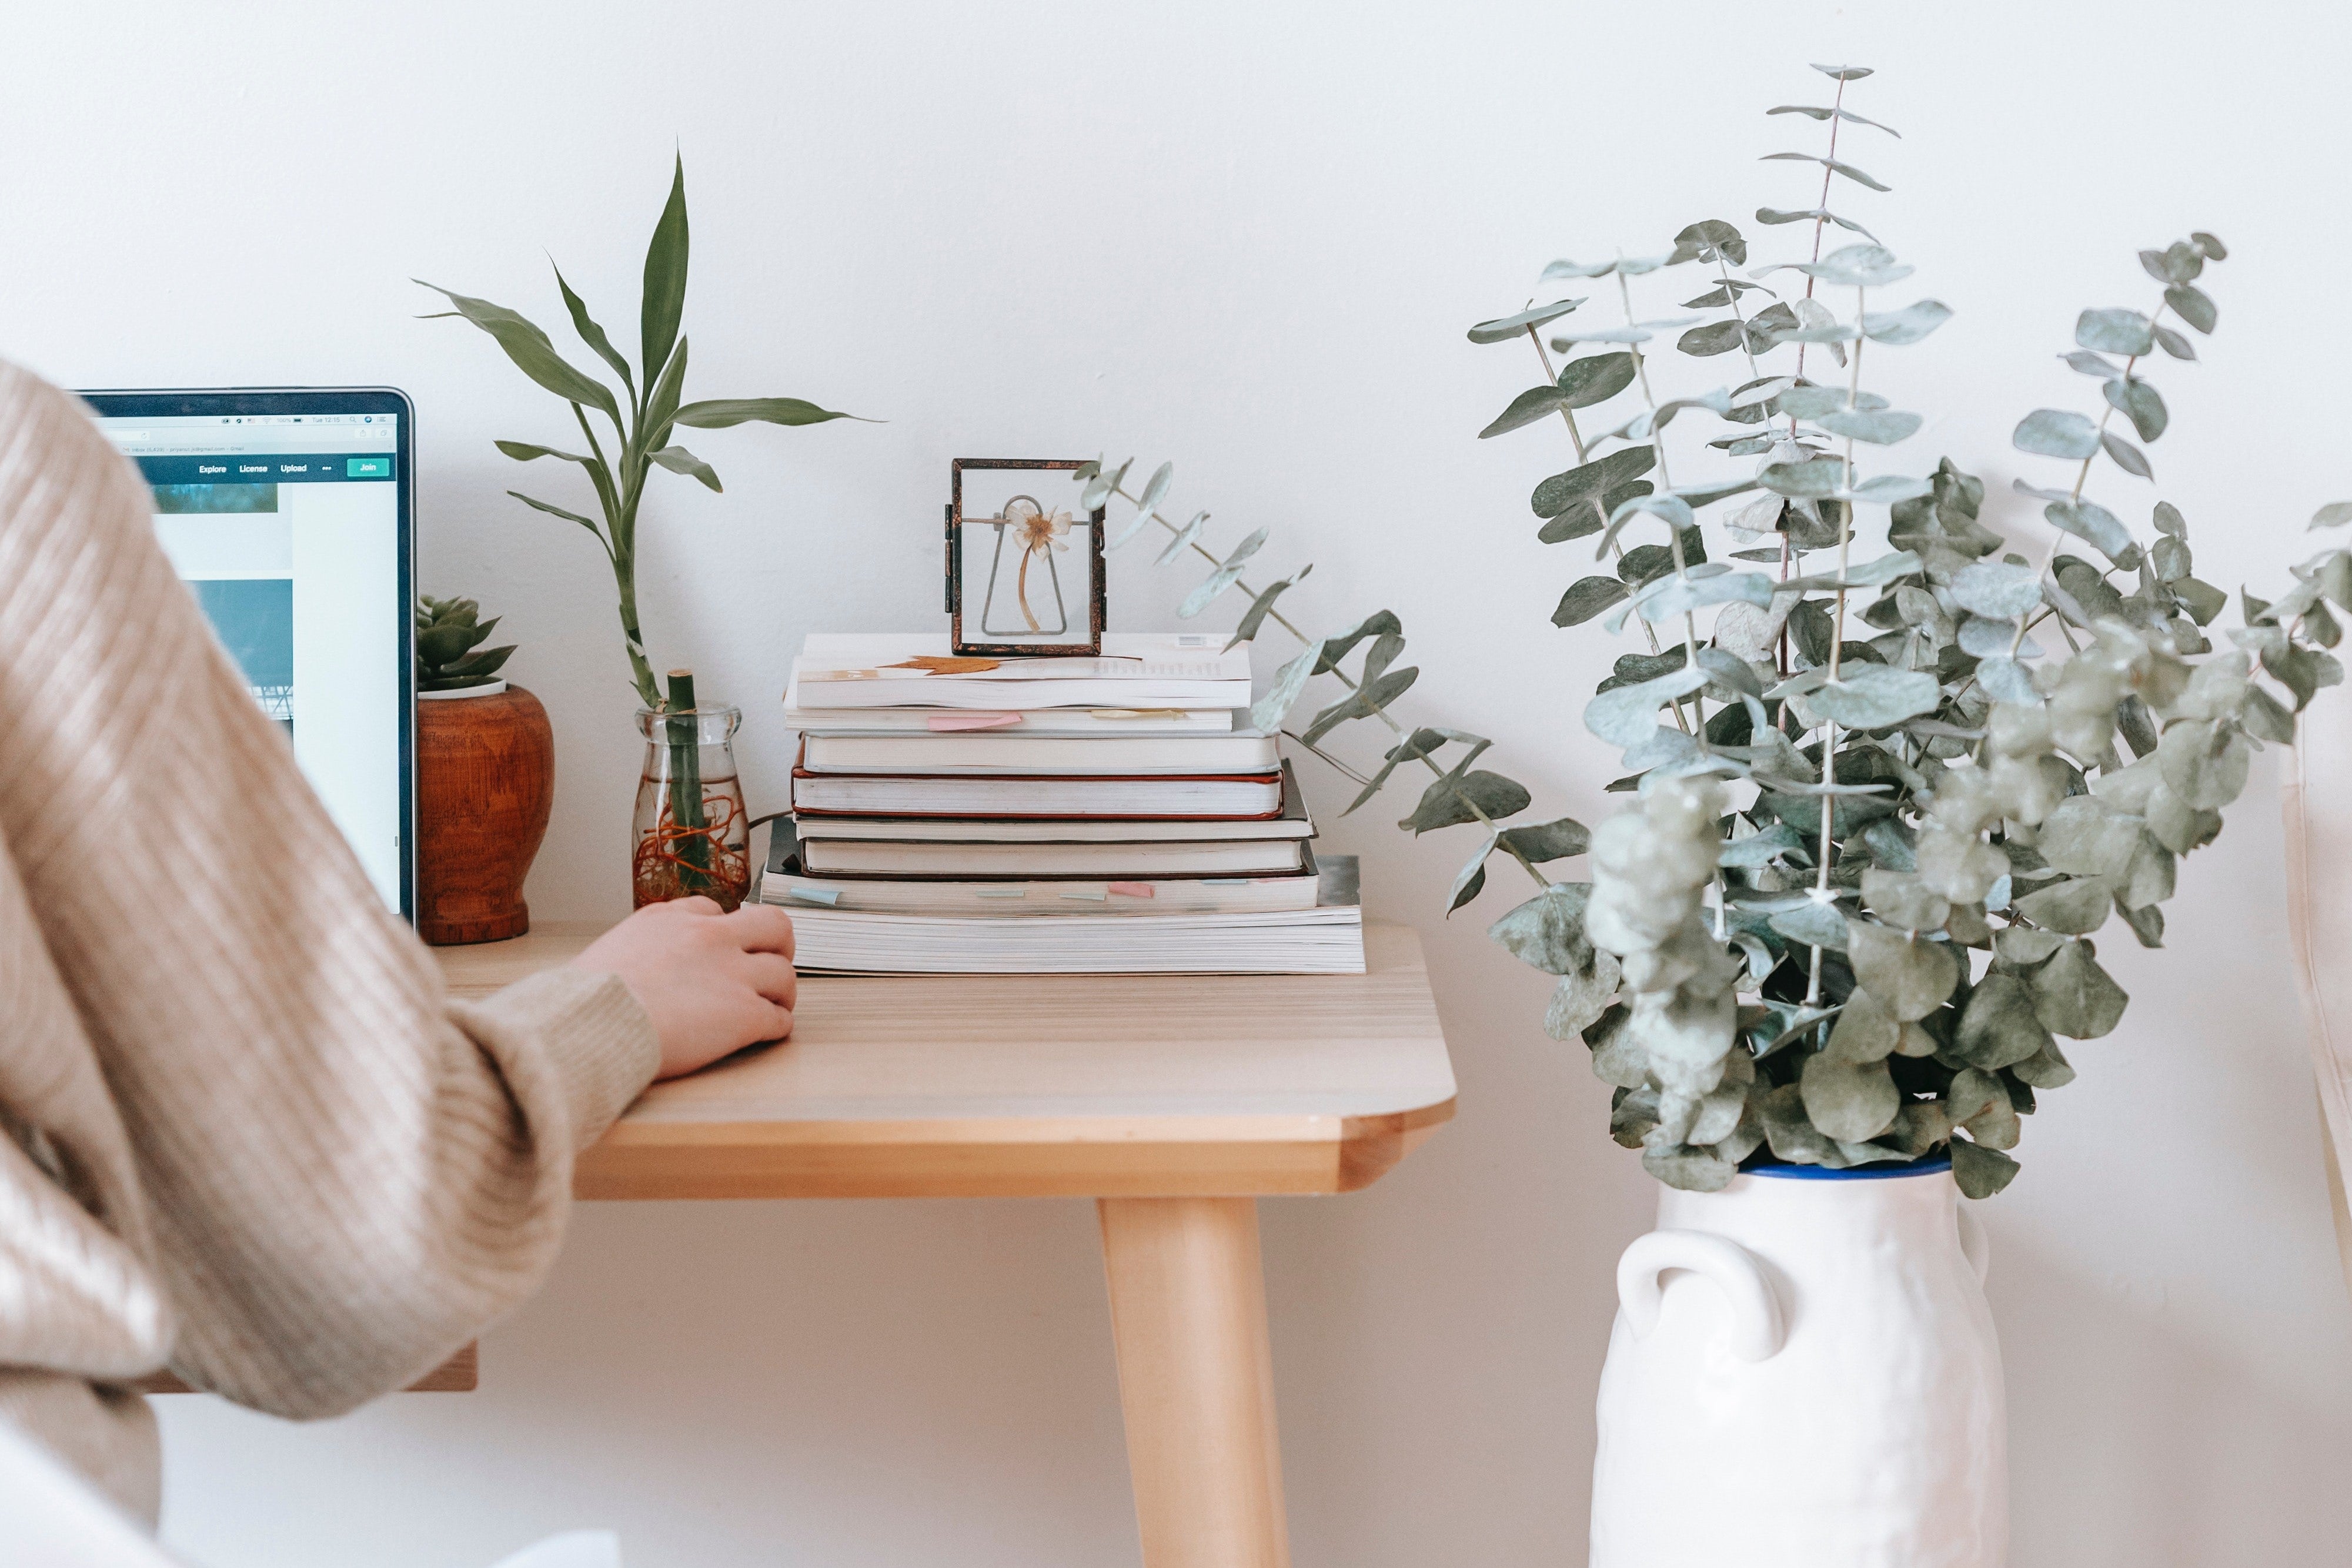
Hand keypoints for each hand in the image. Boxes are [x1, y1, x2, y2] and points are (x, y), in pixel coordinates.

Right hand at [569, 898, 796, 1078]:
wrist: (590, 1023)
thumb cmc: (584, 1000)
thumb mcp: (609, 952)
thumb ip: (640, 950)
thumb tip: (640, 969)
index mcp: (670, 920)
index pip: (714, 911)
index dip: (724, 931)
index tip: (723, 948)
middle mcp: (709, 938)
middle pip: (772, 925)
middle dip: (778, 945)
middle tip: (773, 962)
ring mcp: (732, 974)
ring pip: (784, 974)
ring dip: (781, 992)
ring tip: (773, 1006)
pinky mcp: (744, 1014)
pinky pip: (779, 1018)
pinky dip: (777, 1026)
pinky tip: (766, 1033)